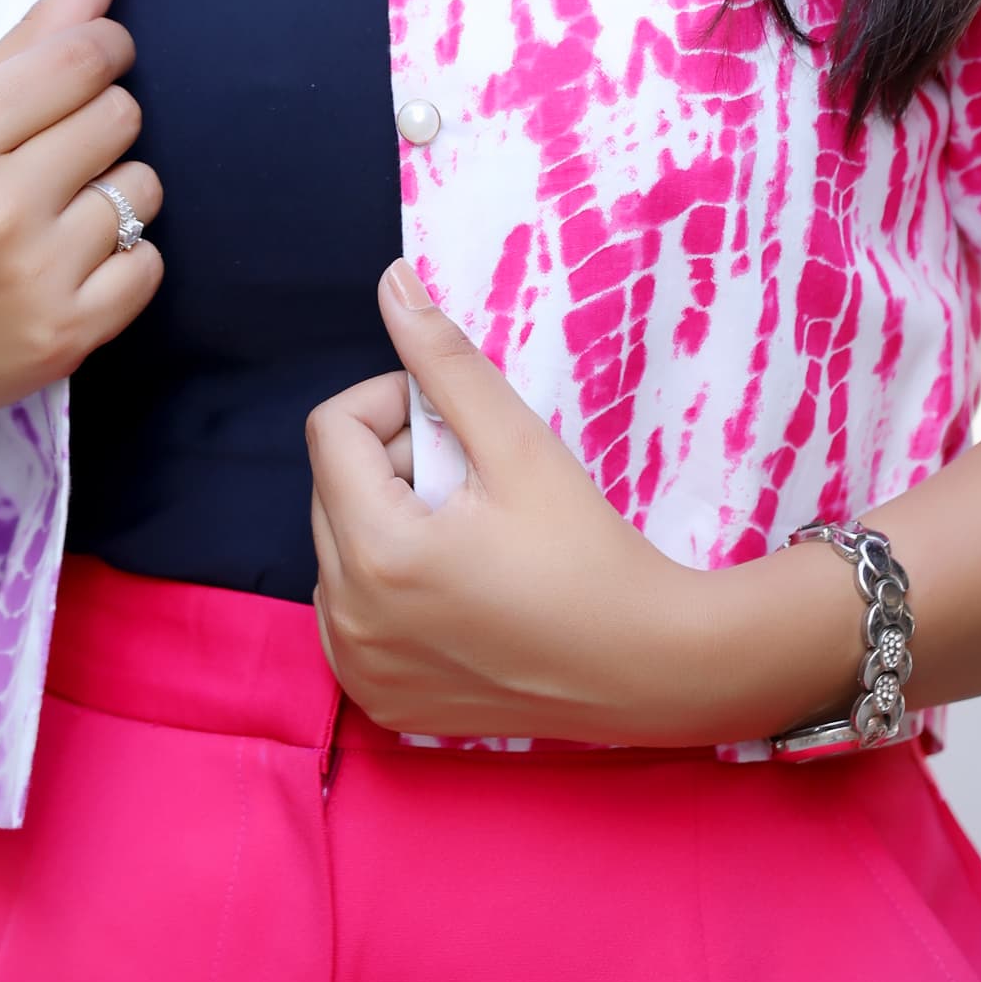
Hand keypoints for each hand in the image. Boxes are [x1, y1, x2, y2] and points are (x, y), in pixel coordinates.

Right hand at [0, 0, 161, 430]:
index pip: (83, 56)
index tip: (87, 66)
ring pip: (144, 188)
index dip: (102, 51)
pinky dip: (121, 261)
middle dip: (98, 125)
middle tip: (49, 156)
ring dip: (112, 193)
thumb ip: (29, 39)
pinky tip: (67, 266)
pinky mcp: (66, 336)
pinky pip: (149, 263)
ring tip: (52, 216)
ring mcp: (33, 277)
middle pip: (121, 115)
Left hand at [306, 263, 715, 743]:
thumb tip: (391, 282)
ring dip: (389, 522)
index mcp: (377, 554)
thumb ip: (445, 361)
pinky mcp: (379, 700)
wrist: (648, 668)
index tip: (459, 424)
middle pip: (332, 488)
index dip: (394, 403)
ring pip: (338, 547)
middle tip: (476, 484)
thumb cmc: (591, 553)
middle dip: (395, 465)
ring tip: (471, 538)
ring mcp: (360, 668)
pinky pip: (350, 611)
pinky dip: (388, 587)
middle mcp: (348, 620)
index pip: (332, 428)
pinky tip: (456, 590)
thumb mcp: (519, 444)